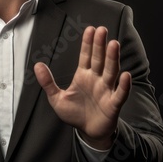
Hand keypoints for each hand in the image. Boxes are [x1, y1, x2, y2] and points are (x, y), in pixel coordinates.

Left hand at [34, 26, 130, 149]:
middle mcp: (97, 79)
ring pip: (111, 72)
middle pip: (99, 60)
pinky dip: (123, 85)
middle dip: (100, 45)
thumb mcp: (56, 98)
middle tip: (102, 30)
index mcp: (84, 75)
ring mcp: (106, 90)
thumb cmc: (74, 113)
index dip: (88, 43)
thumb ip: (48, 83)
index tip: (90, 29)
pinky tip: (125, 75)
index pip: (86, 56)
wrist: (88, 132)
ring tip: (114, 44)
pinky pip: (120, 94)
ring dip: (112, 59)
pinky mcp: (113, 104)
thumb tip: (37, 65)